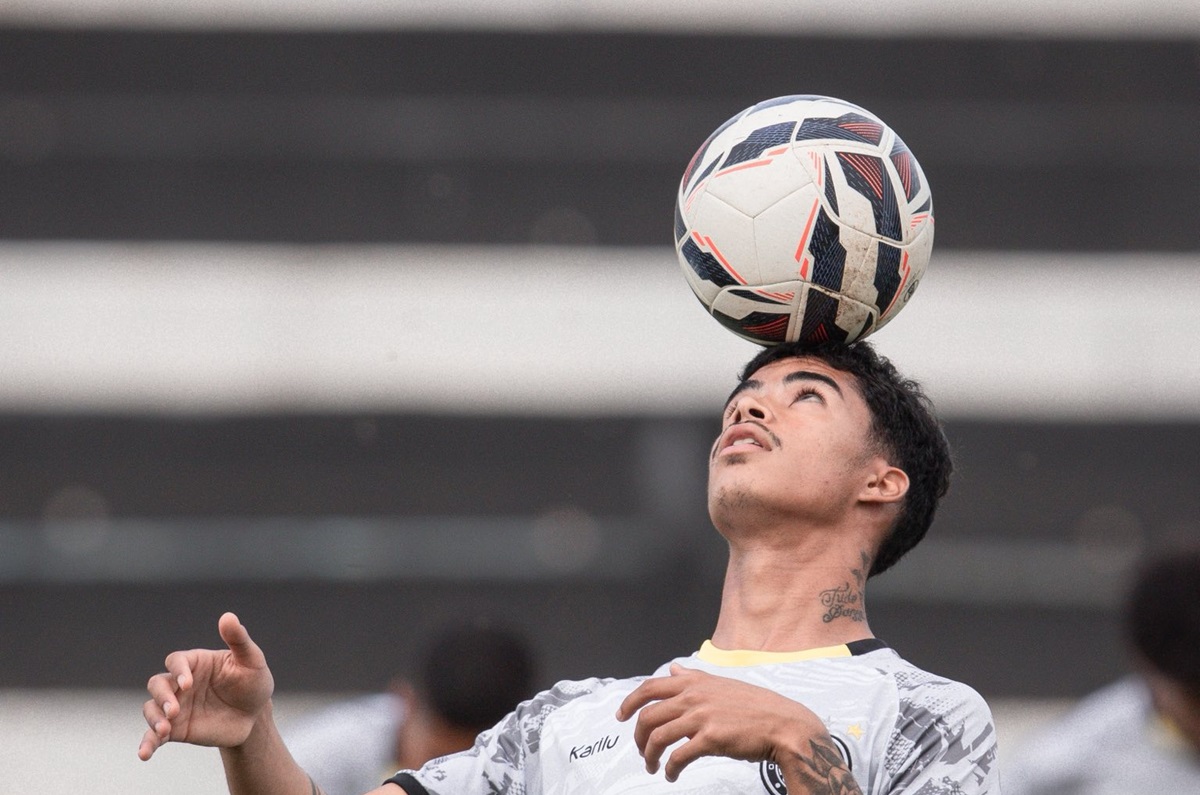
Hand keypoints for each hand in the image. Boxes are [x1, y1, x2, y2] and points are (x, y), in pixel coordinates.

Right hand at [138, 612, 274, 760]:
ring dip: (154, 718)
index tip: (188, 683)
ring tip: (165, 730)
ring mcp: (176, 707)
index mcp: (195, 663)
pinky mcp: (176, 729)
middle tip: (175, 710)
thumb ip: (238, 640)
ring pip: (151, 708)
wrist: (255, 717)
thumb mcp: (252, 661)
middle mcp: (180, 684)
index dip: (178, 671)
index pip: (176, 661)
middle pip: (157, 684)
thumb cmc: (253, 683)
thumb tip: (228, 617)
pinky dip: (147, 743)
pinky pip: (154, 735)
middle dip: (163, 696)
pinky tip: (145, 753)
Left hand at [616, 664, 860, 793]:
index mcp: (694, 681)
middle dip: (638, 735)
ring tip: (653, 766)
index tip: (620, 716)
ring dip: (649, 755)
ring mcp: (701, 716)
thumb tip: (673, 668)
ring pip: (658, 737)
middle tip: (640, 750)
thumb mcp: (720, 684)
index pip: (650, 687)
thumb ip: (694, 678)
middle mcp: (694, 695)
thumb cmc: (755, 706)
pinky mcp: (710, 738)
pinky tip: (671, 775)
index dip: (629, 701)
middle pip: (648, 715)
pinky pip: (678, 756)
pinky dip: (670, 768)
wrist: (783, 725)